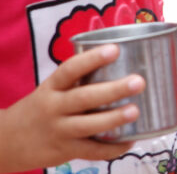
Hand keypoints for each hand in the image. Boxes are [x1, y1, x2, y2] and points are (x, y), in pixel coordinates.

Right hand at [0, 45, 144, 171]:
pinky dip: (111, 149)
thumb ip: (79, 78)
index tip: (114, 49)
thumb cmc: (41, 108)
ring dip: (113, 119)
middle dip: (112, 90)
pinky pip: (90, 151)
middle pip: (83, 98)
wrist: (6, 142)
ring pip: (87, 126)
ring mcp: (58, 131)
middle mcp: (53, 108)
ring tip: (135, 111)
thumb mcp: (51, 89)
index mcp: (51, 88)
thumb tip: (123, 55)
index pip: (69, 70)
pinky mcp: (64, 151)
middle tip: (138, 82)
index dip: (92, 59)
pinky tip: (130, 141)